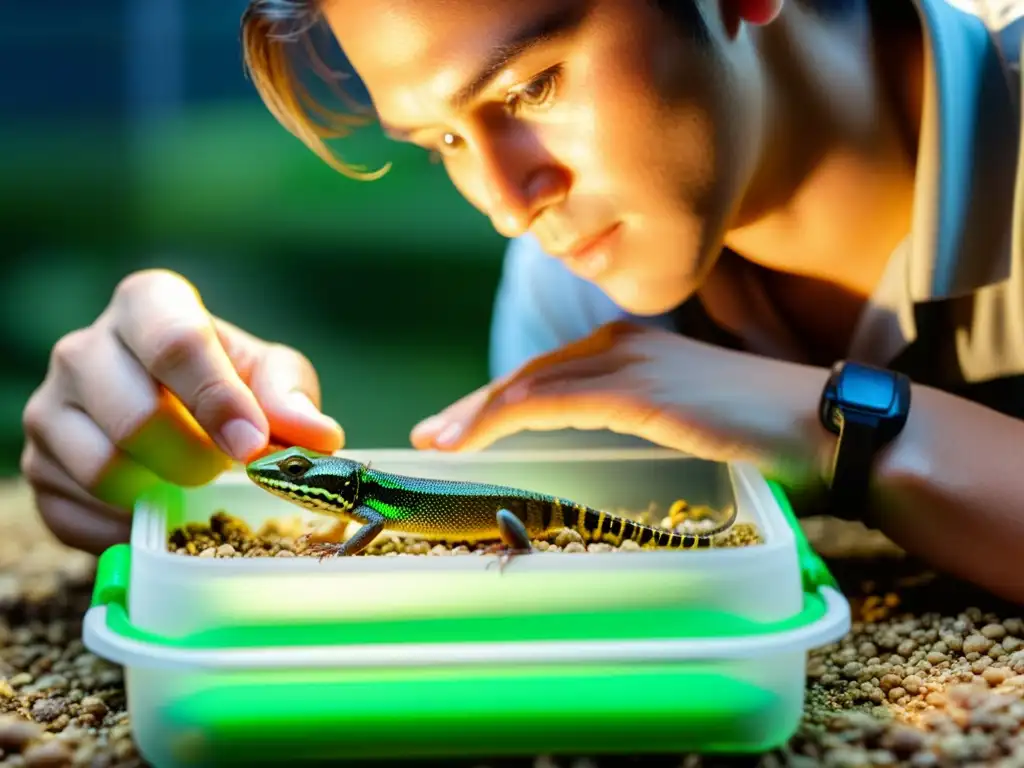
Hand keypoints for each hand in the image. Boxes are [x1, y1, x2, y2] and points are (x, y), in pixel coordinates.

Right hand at [21, 269, 343, 553]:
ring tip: (191, 482)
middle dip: (196, 458)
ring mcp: (49, 408)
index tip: (251, 444)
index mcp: (146, 304)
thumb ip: (290, 397)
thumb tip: (319, 437)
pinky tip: (158, 506)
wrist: (173, 409)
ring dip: (163, 492)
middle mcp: (82, 348)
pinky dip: (131, 526)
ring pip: (103, 470)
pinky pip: (79, 514)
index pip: (176, 342)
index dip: (218, 399)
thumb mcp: (269, 374)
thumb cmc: (227, 382)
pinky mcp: (36, 467)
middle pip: (136, 418)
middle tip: (224, 468)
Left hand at [412, 321, 832, 487]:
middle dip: (477, 406)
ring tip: (438, 443)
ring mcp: (628, 364)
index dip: (502, 397)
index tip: (465, 425)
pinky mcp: (635, 392)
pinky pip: (550, 404)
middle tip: (434, 434)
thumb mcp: (694, 417)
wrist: (828, 426)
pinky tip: (471, 440)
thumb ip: (653, 416)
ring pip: (531, 387)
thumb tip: (629, 443)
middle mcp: (623, 345)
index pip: (552, 373)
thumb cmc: (770, 432)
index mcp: (635, 349)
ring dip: (477, 415)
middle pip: (531, 375)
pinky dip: (502, 419)